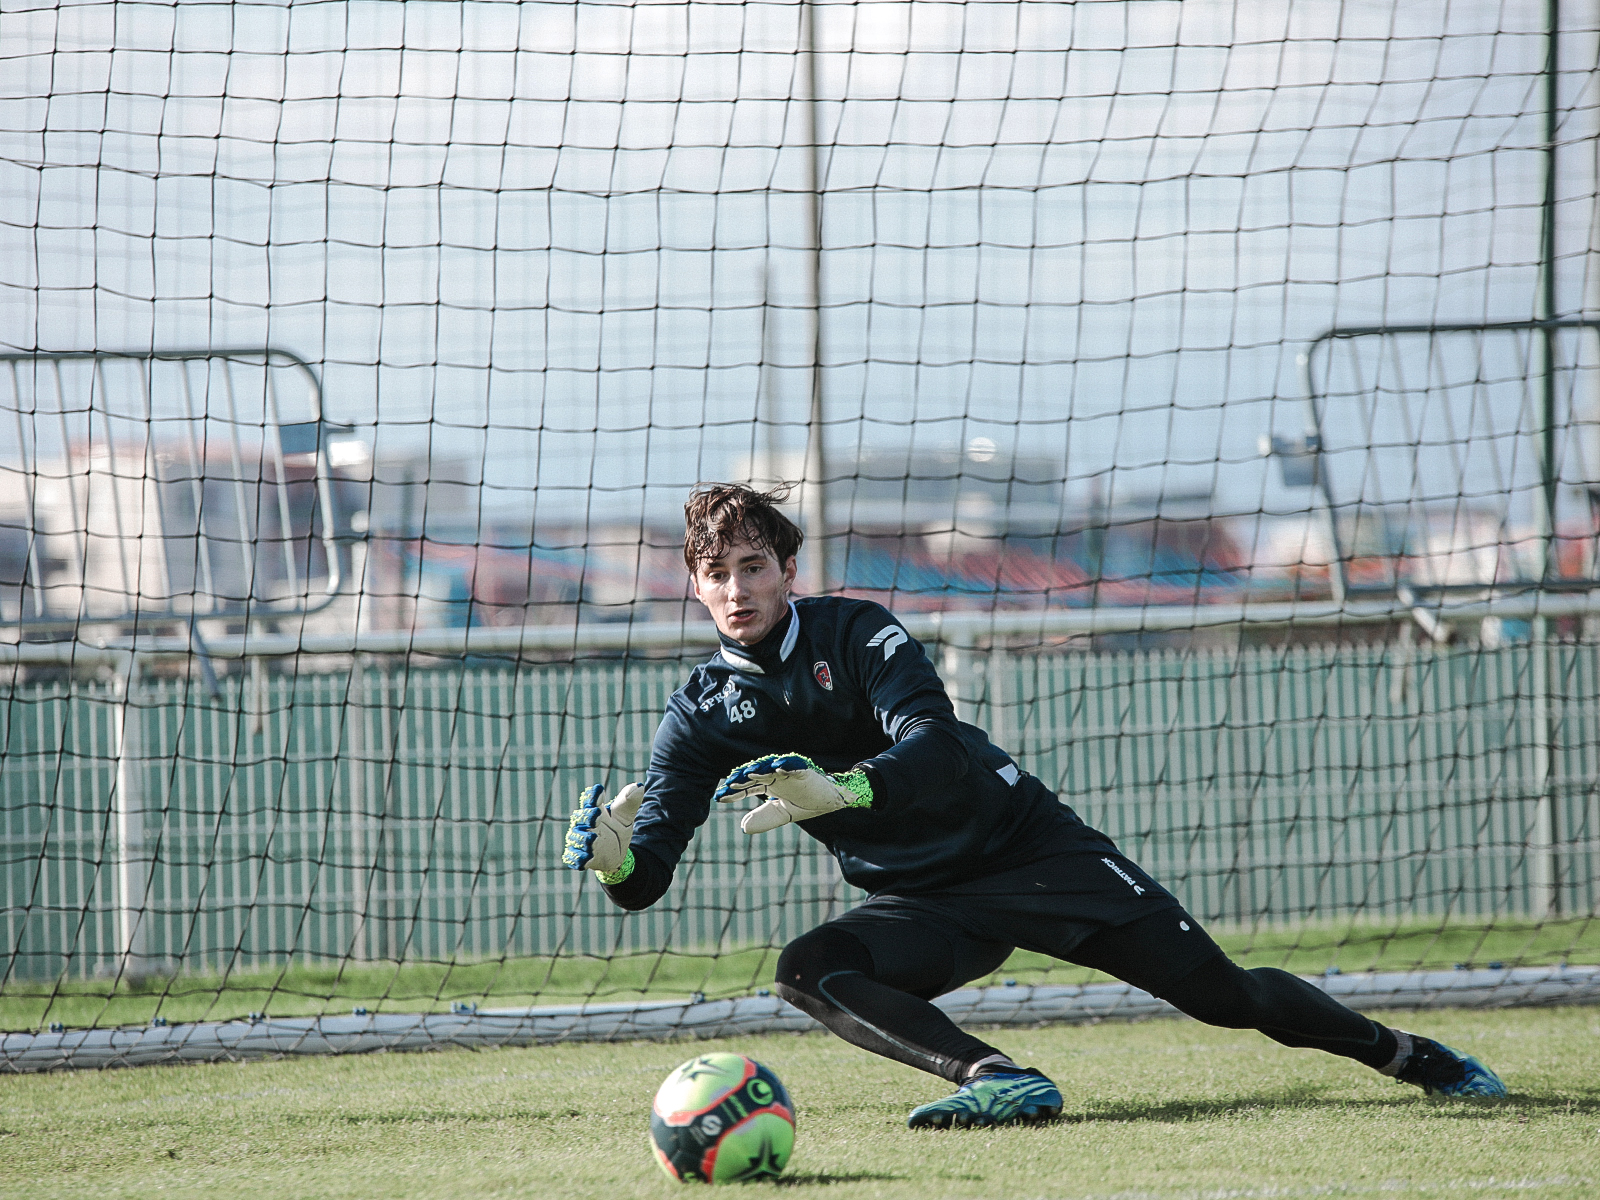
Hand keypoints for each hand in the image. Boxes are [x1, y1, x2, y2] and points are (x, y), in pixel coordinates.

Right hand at [562, 782, 644, 874]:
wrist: (617, 852)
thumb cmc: (617, 828)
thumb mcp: (625, 816)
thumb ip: (629, 802)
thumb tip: (639, 786)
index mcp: (595, 811)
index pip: (591, 800)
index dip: (593, 795)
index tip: (599, 790)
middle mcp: (586, 825)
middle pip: (581, 818)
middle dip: (587, 816)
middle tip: (596, 814)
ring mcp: (582, 841)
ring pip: (577, 838)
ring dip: (583, 838)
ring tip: (593, 837)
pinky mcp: (582, 857)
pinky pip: (575, 858)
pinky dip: (578, 858)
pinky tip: (585, 858)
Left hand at [713, 754, 871, 834]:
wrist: (832, 800)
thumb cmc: (806, 802)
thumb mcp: (782, 814)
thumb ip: (764, 819)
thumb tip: (743, 826)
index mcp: (769, 785)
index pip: (747, 787)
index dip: (733, 791)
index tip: (719, 797)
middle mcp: (776, 776)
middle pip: (754, 775)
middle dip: (741, 779)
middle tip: (728, 784)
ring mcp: (789, 772)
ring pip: (770, 768)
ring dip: (759, 769)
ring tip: (747, 773)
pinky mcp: (805, 771)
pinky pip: (794, 766)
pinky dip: (786, 765)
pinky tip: (776, 767)